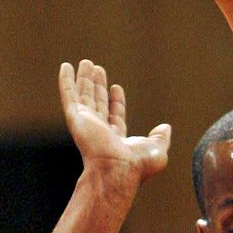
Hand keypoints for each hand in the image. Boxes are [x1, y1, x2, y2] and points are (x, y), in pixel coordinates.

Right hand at [59, 60, 170, 182]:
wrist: (118, 169)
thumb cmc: (137, 164)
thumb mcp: (157, 150)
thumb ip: (161, 138)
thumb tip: (166, 128)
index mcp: (116, 139)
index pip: (115, 116)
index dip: (116, 102)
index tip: (116, 87)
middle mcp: (99, 131)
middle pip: (97, 103)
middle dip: (98, 86)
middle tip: (97, 69)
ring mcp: (86, 123)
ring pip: (83, 96)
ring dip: (85, 80)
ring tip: (87, 63)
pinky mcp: (76, 117)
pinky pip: (69, 95)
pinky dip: (66, 81)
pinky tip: (66, 66)